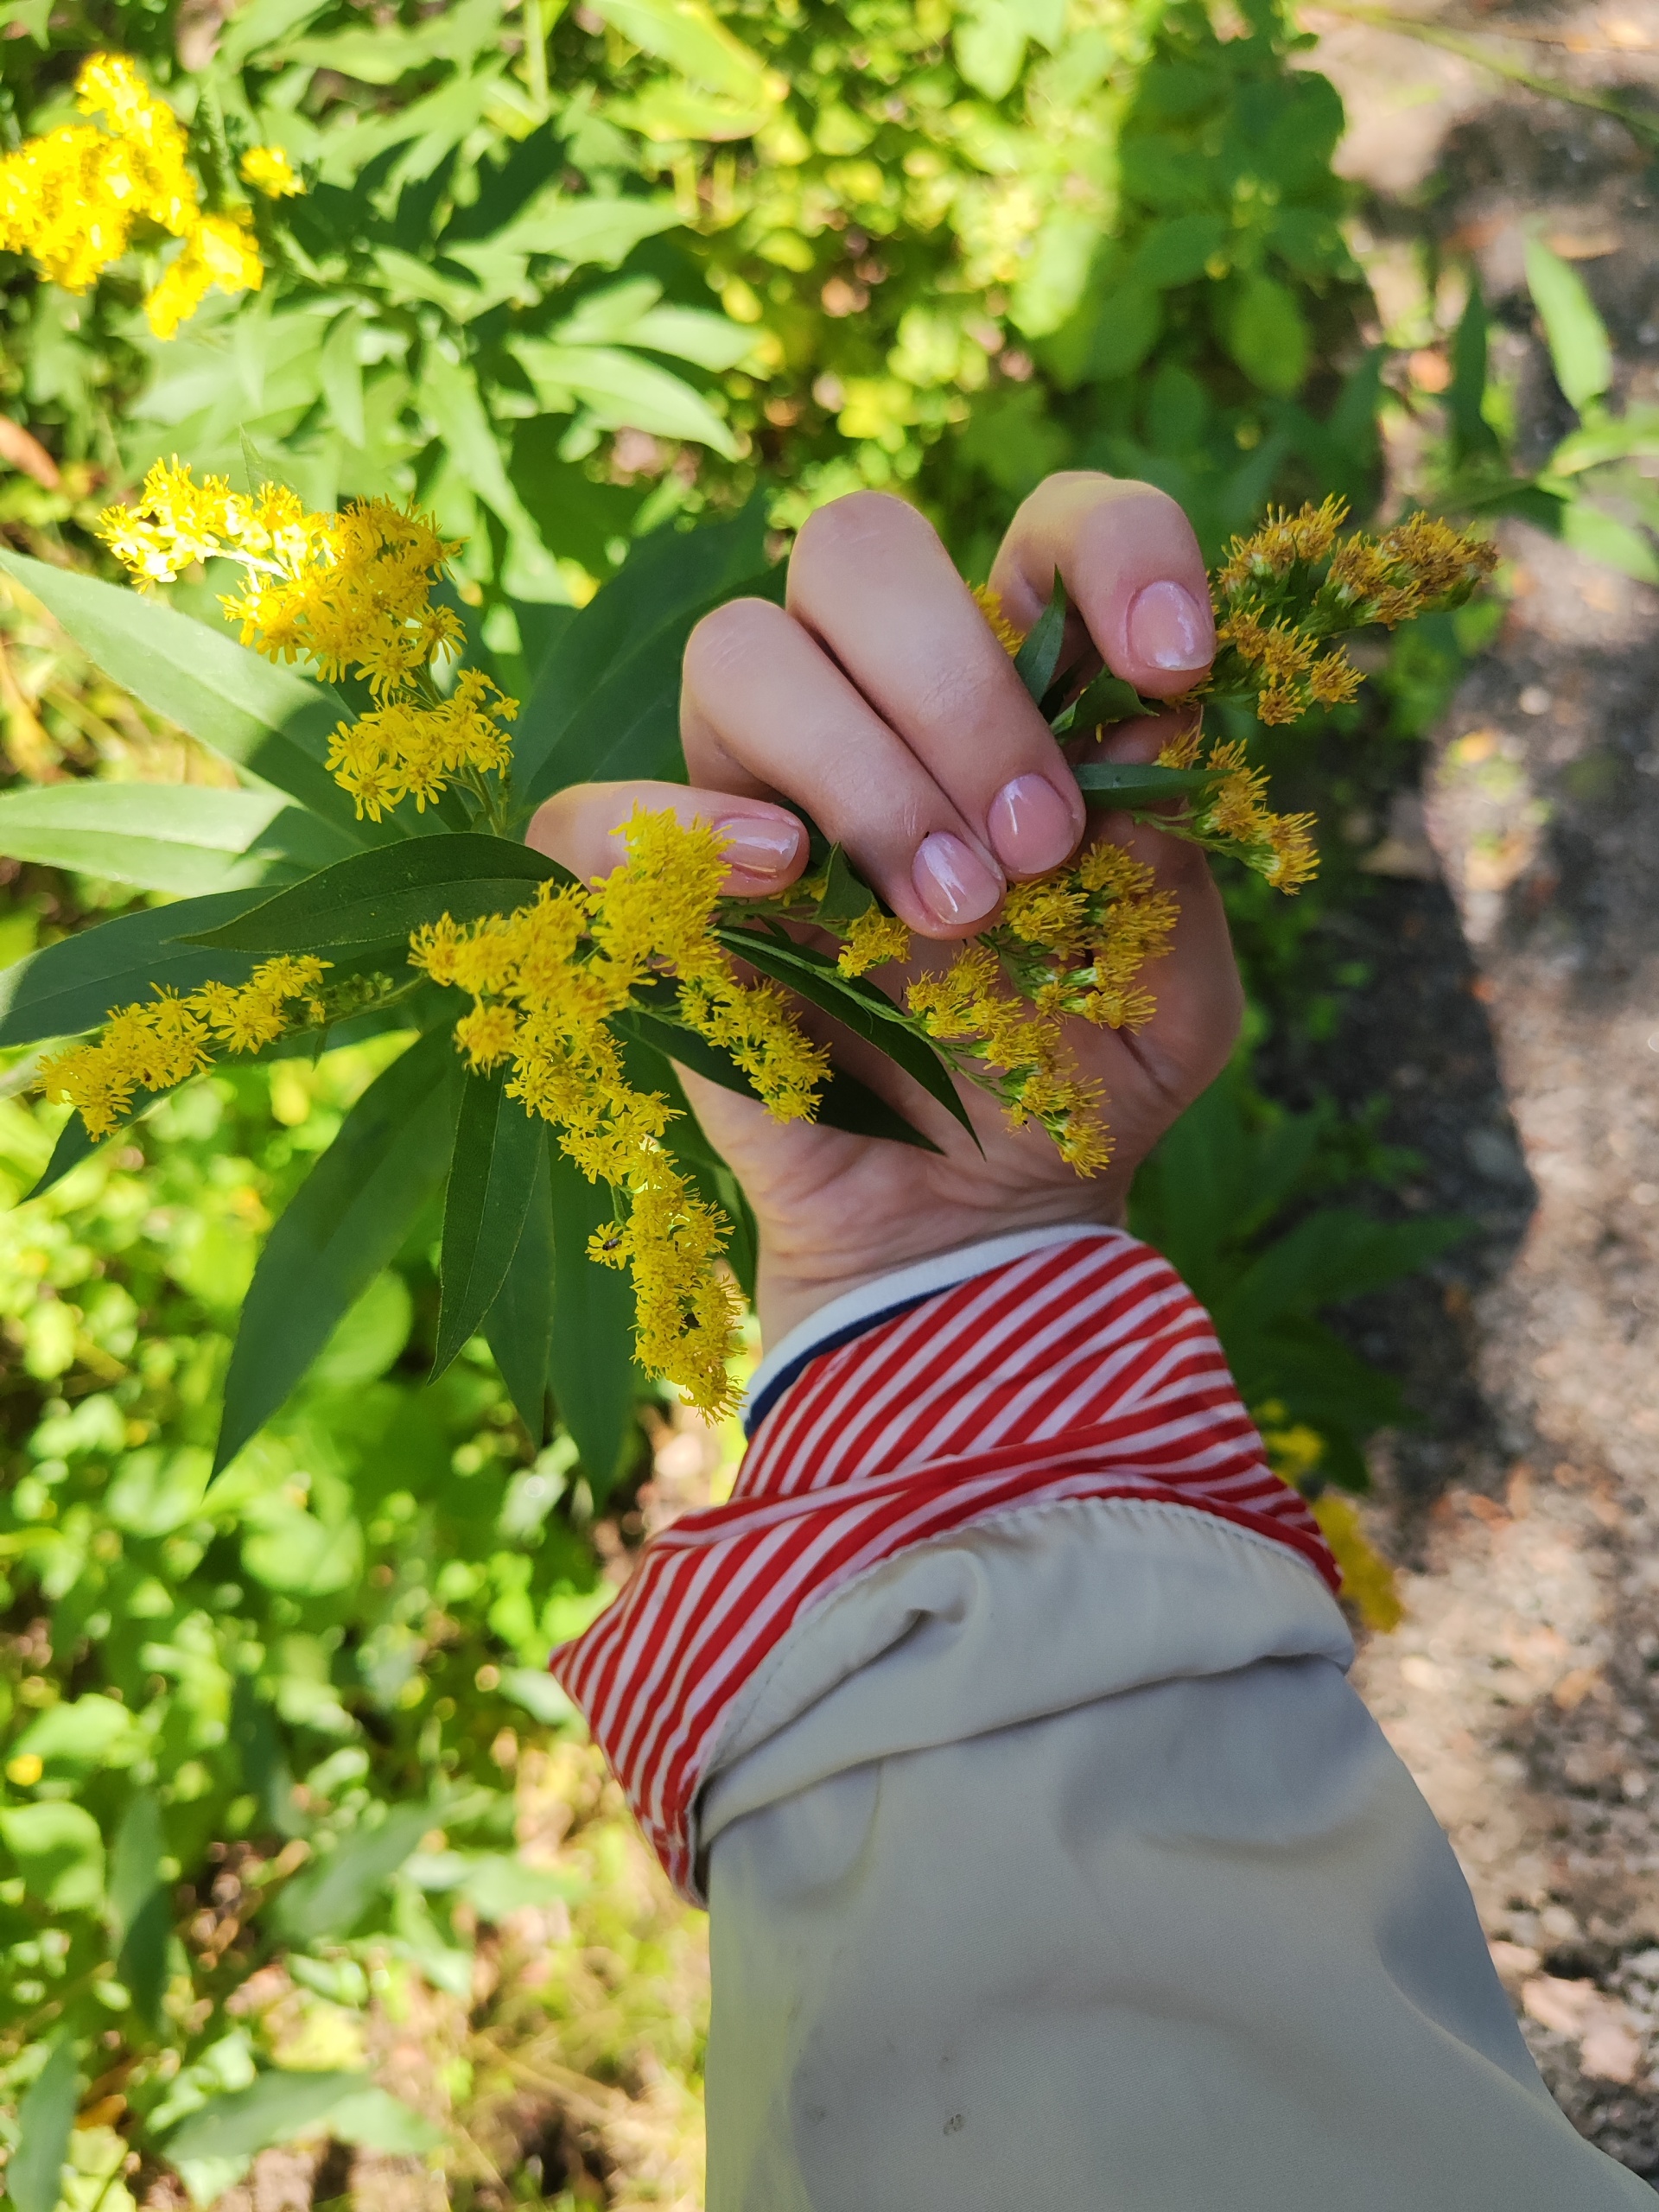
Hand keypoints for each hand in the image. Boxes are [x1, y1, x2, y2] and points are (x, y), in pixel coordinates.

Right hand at [527, 473, 1242, 1345]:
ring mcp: (749, 792)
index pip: (1042, 532)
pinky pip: (594, 811)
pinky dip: (678, 824)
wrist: (971, 1230)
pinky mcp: (655, 898)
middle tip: (1033, 846)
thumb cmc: (1073, 1092)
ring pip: (737, 651)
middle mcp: (870, 711)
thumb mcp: (1175, 993)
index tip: (1171, 668)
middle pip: (857, 547)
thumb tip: (1146, 721)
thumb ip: (1180, 859)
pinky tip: (786, 881)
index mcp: (1010, 698)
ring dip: (858, 767)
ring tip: (948, 914)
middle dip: (959, 682)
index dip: (1111, 549)